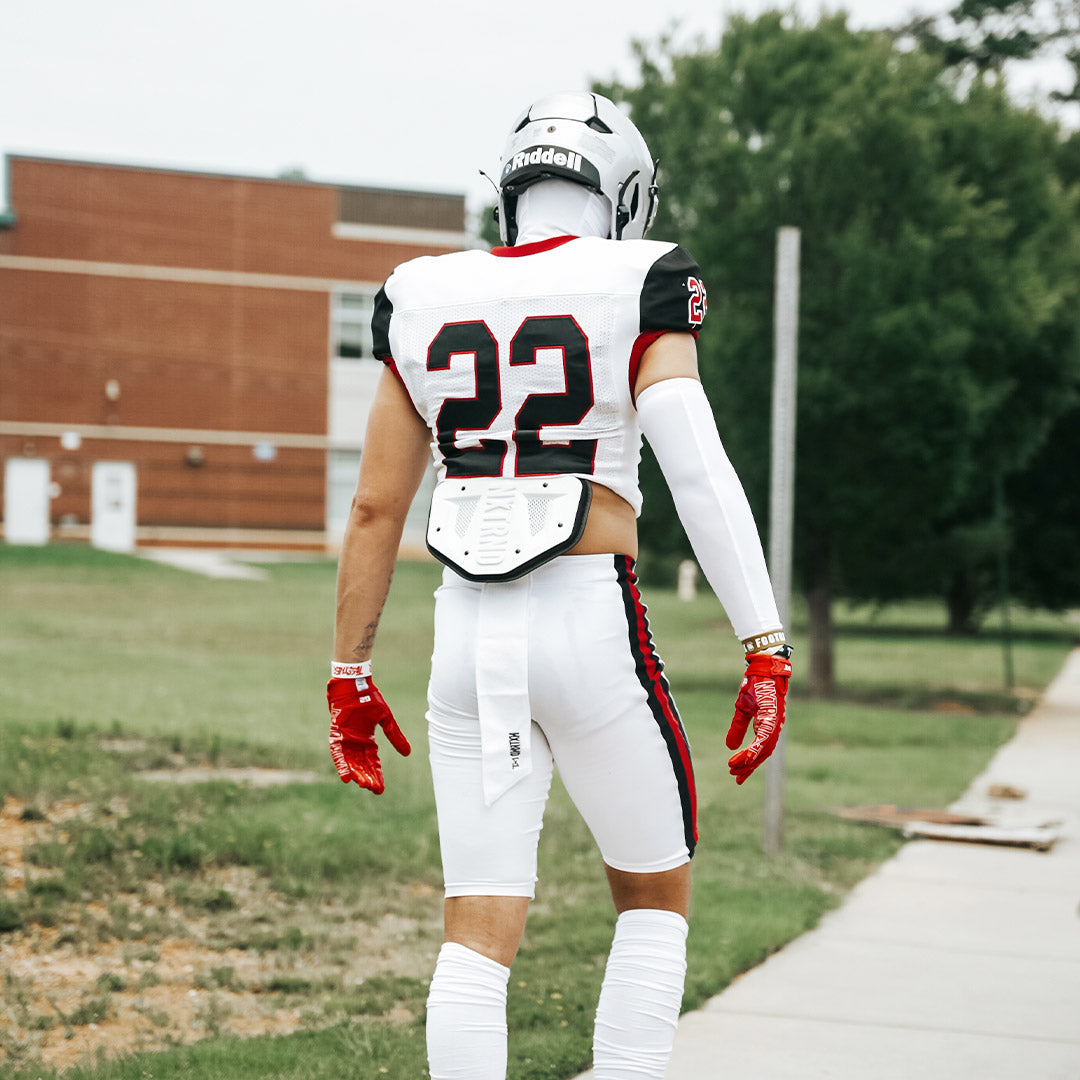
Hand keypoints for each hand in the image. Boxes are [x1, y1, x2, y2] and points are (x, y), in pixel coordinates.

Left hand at [327, 674, 410, 793]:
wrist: (355, 684)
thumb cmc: (370, 698)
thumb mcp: (386, 719)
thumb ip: (395, 736)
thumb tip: (408, 753)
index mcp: (367, 740)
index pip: (373, 762)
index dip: (377, 775)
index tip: (380, 789)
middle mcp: (355, 743)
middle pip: (362, 766)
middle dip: (367, 778)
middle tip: (373, 789)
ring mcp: (345, 740)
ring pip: (350, 763)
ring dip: (356, 774)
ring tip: (362, 785)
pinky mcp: (336, 735)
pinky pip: (337, 754)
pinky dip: (342, 765)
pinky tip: (346, 777)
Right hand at [725, 652, 791, 784]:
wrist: (763, 666)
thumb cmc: (755, 685)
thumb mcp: (742, 709)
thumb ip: (738, 728)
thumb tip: (729, 746)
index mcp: (768, 726)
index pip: (760, 751)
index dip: (749, 764)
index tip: (737, 775)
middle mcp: (774, 726)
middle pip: (763, 754)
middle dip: (749, 766)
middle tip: (735, 776)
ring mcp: (775, 721)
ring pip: (764, 748)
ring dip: (750, 760)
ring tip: (735, 767)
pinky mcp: (772, 714)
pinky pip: (764, 736)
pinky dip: (755, 748)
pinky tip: (746, 757)